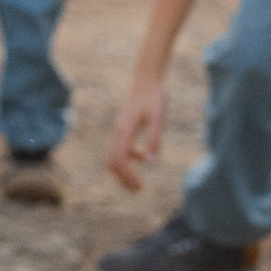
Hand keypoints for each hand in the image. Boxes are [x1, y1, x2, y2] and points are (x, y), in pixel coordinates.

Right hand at [107, 75, 165, 189]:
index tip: (140, 186)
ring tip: (137, 184)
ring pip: (113, 156)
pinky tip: (144, 159)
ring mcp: (119, 129)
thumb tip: (151, 163)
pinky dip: (128, 158)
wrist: (147, 80)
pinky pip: (120, 148)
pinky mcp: (123, 127)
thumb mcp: (158, 119)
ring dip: (123, 171)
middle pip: (112, 160)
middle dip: (122, 178)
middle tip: (138, 190)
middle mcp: (117, 131)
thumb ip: (154, 140)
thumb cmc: (153, 98)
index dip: (127, 176)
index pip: (119, 159)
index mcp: (124, 130)